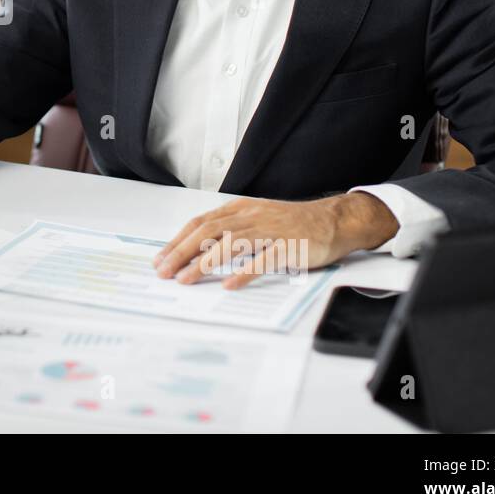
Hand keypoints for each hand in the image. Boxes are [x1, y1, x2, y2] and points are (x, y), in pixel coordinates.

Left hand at [152, 192, 398, 289]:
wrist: (333, 220)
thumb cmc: (293, 224)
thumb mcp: (256, 220)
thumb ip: (231, 230)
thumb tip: (198, 249)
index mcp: (240, 210)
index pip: (200, 222)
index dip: (178, 240)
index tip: (161, 258)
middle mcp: (251, 217)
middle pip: (208, 231)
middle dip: (182, 252)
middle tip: (165, 271)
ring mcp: (270, 230)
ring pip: (231, 243)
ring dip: (205, 262)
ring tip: (187, 279)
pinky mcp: (289, 246)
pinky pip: (263, 259)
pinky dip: (244, 272)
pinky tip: (229, 284)